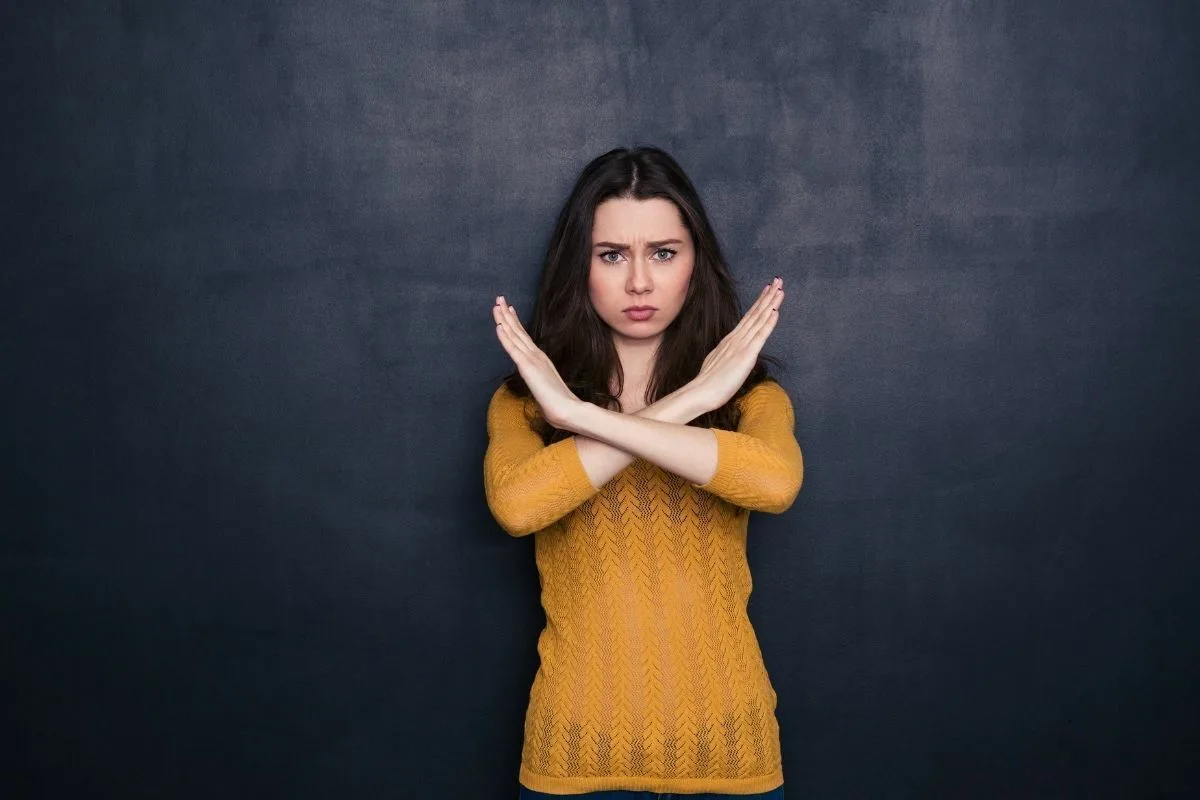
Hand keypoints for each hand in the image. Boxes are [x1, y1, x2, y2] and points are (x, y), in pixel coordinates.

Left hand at [492, 295, 579, 428]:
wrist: (568, 410)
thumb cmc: (558, 404)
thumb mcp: (546, 389)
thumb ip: (541, 383)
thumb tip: (540, 389)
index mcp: (539, 359)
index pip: (524, 337)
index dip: (515, 322)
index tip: (509, 309)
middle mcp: (535, 355)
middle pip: (518, 331)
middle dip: (507, 314)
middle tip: (499, 298)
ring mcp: (532, 360)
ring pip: (514, 336)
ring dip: (504, 320)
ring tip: (496, 305)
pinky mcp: (527, 367)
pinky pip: (513, 350)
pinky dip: (505, 337)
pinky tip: (499, 326)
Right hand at [690, 276, 784, 410]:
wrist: (700, 392)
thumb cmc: (708, 383)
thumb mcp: (718, 363)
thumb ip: (726, 355)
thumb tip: (732, 355)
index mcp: (730, 340)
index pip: (748, 318)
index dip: (759, 303)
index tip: (767, 290)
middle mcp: (736, 338)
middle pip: (755, 313)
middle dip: (767, 296)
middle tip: (778, 280)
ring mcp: (741, 345)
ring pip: (759, 320)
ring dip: (770, 303)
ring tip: (780, 289)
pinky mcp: (746, 355)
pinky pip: (760, 335)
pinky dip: (768, 322)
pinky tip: (775, 311)